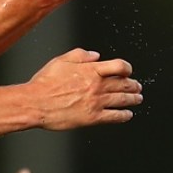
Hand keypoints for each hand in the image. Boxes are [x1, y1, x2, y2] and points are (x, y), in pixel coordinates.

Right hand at [26, 48, 142, 129]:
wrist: (35, 104)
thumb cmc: (44, 84)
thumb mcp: (60, 61)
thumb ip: (79, 55)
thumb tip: (94, 55)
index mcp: (90, 71)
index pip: (119, 66)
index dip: (127, 68)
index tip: (128, 71)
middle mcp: (97, 86)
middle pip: (124, 84)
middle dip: (133, 85)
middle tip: (137, 87)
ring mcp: (96, 102)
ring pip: (123, 100)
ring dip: (133, 99)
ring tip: (137, 99)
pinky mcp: (93, 118)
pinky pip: (115, 116)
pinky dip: (124, 115)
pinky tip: (127, 115)